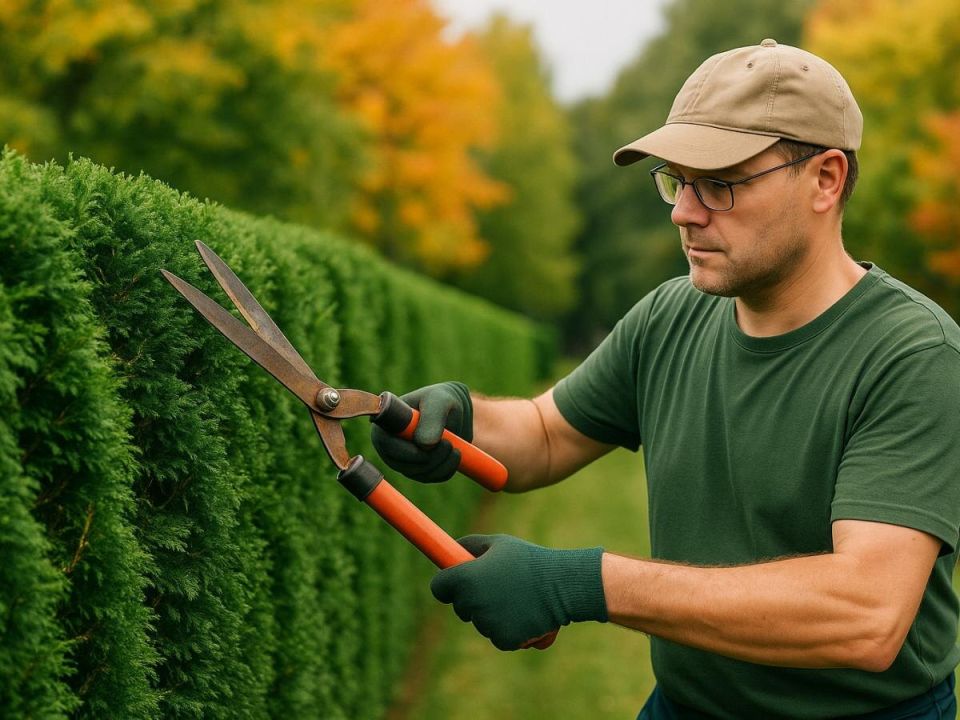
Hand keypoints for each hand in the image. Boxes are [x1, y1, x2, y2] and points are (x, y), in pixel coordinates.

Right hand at [371, 381, 472, 482]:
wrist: (454, 409)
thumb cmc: (442, 399)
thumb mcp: (439, 401)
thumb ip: (432, 418)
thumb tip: (425, 446)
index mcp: (385, 424)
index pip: (388, 446)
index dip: (410, 451)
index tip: (436, 443)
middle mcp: (389, 445)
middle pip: (403, 465)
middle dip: (430, 458)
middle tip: (449, 444)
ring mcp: (402, 459)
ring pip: (419, 473)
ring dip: (441, 464)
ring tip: (454, 447)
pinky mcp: (417, 469)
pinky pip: (430, 478)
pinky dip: (445, 471)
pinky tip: (455, 456)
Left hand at [431, 534, 607, 650]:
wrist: (562, 584)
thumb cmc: (530, 560)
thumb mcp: (499, 543)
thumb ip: (471, 545)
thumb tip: (451, 549)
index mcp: (465, 578)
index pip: (439, 587)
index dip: (447, 584)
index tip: (457, 581)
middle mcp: (472, 603)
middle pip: (460, 607)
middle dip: (473, 599)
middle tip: (498, 585)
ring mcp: (487, 624)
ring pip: (481, 622)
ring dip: (493, 613)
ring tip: (519, 597)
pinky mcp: (504, 640)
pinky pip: (498, 637)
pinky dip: (510, 629)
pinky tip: (526, 613)